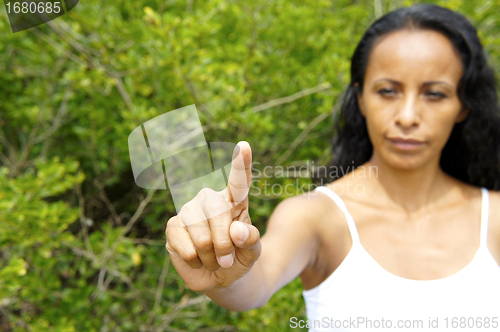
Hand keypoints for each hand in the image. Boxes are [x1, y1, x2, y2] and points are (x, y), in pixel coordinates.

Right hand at [165, 141, 260, 291]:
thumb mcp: (253, 252)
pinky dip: (196, 262)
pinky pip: (187, 249)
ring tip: (212, 259)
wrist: (218, 278)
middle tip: (228, 260)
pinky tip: (197, 259)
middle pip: (218, 214)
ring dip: (211, 258)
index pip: (239, 181)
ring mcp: (189, 210)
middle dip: (225, 245)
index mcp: (235, 201)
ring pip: (203, 238)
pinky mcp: (173, 226)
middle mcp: (210, 199)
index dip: (241, 164)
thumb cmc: (238, 258)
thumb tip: (236, 230)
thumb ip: (251, 240)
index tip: (245, 146)